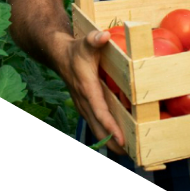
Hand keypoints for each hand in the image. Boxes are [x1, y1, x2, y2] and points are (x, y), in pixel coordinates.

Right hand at [60, 29, 127, 156]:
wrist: (59, 55)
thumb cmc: (77, 50)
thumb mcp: (86, 42)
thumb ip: (94, 40)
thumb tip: (103, 36)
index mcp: (87, 88)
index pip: (100, 111)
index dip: (111, 126)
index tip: (121, 138)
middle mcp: (84, 101)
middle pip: (98, 127)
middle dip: (112, 142)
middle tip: (130, 154)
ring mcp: (84, 105)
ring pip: (96, 128)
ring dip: (109, 141)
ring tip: (127, 153)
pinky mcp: (86, 106)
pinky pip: (96, 123)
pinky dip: (106, 133)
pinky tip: (117, 140)